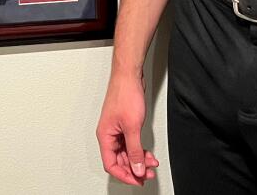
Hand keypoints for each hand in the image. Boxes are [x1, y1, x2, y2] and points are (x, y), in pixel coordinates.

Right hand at [96, 72, 159, 186]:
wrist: (129, 77)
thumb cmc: (125, 94)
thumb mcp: (132, 127)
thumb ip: (135, 150)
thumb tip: (137, 168)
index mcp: (105, 136)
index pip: (111, 164)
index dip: (124, 175)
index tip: (137, 180)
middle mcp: (109, 134)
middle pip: (119, 161)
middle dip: (134, 168)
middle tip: (148, 173)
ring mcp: (117, 130)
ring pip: (126, 153)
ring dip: (139, 160)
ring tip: (151, 163)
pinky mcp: (124, 125)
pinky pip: (131, 144)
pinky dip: (140, 150)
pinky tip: (148, 153)